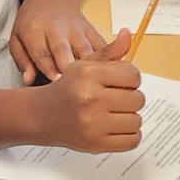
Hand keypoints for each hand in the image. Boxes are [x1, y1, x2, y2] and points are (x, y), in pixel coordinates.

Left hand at [9, 0, 105, 84]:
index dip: (49, 69)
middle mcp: (57, 28)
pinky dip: (109, 58)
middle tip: (75, 88)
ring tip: (97, 83)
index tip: (56, 84)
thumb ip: (22, 60)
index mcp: (34, 30)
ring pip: (87, 49)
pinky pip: (102, 45)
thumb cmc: (34, 19)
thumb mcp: (17, 36)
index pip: (41, 52)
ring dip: (91, 67)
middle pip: (64, 50)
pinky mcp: (91, 30)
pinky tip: (113, 72)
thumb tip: (28, 80)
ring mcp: (76, 29)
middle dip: (70, 70)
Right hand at [36, 30, 143, 151]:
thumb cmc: (67, 89)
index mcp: (89, 75)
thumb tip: (129, 34)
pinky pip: (132, 140)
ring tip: (115, 112)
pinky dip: (129, 135)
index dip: (130, 77)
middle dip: (130, 97)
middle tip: (116, 98)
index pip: (133, 75)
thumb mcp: (85, 64)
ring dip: (130, 117)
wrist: (42, 115)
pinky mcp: (96, 144)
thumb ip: (110, 52)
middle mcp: (90, 99)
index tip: (121, 81)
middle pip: (138, 98)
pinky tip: (116, 126)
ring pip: (137, 120)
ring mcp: (93, 124)